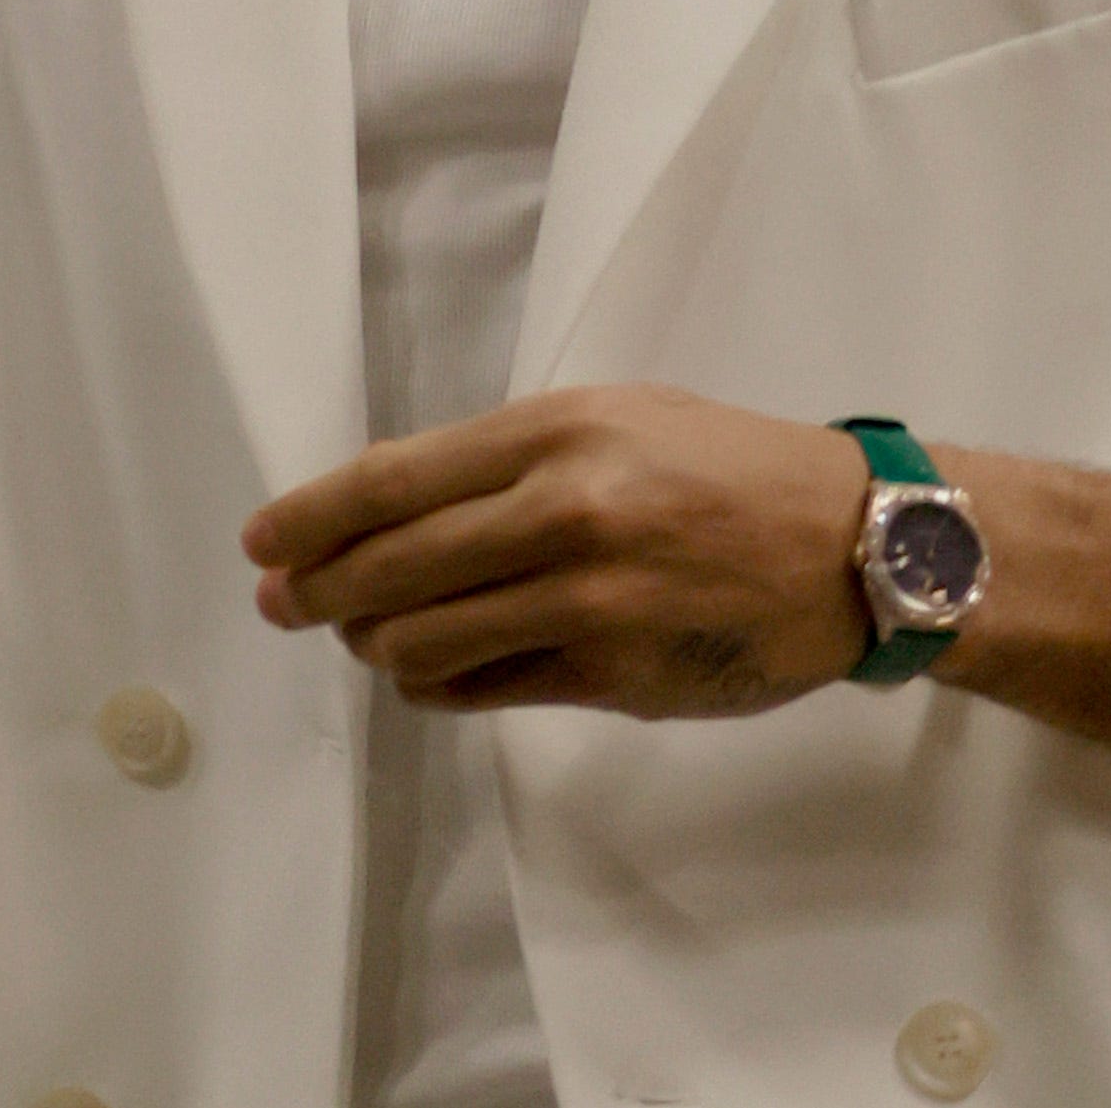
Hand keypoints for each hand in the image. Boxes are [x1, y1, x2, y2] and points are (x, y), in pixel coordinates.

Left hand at [242, 383, 873, 717]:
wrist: (848, 542)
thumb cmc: (725, 464)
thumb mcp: (616, 417)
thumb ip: (510, 456)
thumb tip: (394, 506)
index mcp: (558, 430)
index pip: (395, 479)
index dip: (310, 517)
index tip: (262, 542)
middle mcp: (563, 511)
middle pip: (391, 569)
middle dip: (317, 594)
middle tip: (287, 605)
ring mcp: (588, 600)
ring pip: (424, 643)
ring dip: (377, 646)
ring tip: (372, 637)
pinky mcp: (613, 675)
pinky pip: (485, 692)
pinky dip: (441, 685)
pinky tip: (436, 671)